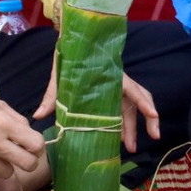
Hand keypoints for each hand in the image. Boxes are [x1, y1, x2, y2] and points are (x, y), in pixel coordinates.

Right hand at [0, 79, 44, 177]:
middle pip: (27, 165)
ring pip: (7, 172)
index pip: (36, 145)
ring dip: (4, 164)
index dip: (37, 146)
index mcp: (3, 124)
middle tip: (21, 154)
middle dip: (28, 160)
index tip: (33, 145)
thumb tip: (31, 135)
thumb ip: (16, 120)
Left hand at [32, 57, 160, 151]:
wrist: (71, 43)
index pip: (133, 89)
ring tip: (130, 147)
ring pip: (131, 108)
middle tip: (142, 144)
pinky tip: (119, 138)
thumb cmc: (69, 56)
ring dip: (133, 127)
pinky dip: (124, 124)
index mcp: (111, 75)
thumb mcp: (60, 75)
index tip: (153, 115)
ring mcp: (116, 88)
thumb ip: (52, 95)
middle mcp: (118, 82)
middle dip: (145, 122)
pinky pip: (121, 109)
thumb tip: (38, 115)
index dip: (144, 103)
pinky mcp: (110, 93)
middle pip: (137, 102)